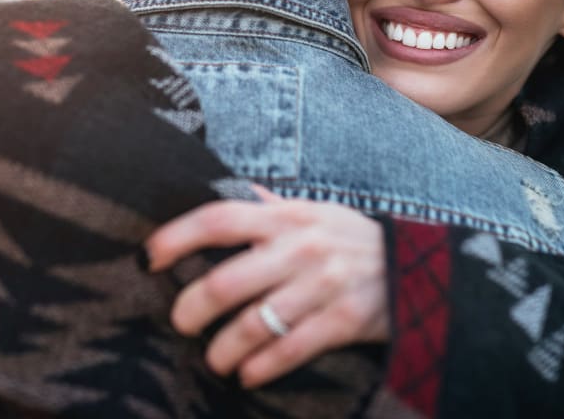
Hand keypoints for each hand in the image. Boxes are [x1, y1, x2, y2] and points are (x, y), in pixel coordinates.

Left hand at [145, 189, 388, 387]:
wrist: (414, 267)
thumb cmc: (350, 239)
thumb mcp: (315, 212)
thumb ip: (271, 206)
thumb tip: (229, 189)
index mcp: (288, 216)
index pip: (221, 218)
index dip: (178, 236)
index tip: (149, 256)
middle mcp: (300, 247)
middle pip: (224, 282)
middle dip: (189, 310)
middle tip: (180, 322)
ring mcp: (322, 285)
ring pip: (250, 326)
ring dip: (220, 351)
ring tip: (214, 359)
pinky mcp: (342, 320)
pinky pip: (286, 351)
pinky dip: (258, 369)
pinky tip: (248, 374)